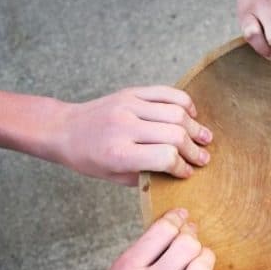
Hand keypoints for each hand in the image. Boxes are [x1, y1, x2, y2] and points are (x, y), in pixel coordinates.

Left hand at [56, 86, 212, 185]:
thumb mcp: (115, 177)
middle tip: (204, 158)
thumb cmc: (89, 158)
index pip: (165, 158)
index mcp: (119, 153)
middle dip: (194, 149)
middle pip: (175, 134)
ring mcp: (129, 105)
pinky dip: (185, 103)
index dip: (182, 167)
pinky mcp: (131, 92)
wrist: (64, 129)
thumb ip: (147, 175)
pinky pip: (167, 93)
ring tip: (205, 137)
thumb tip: (179, 171)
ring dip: (195, 127)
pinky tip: (191, 114)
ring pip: (176, 112)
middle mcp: (125, 126)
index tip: (188, 172)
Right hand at [72, 209, 221, 269]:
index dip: (176, 219)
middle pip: (187, 247)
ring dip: (205, 260)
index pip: (162, 231)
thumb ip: (147, 248)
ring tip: (199, 262)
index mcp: (126, 269)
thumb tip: (181, 220)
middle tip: (191, 242)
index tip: (181, 218)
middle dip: (192, 238)